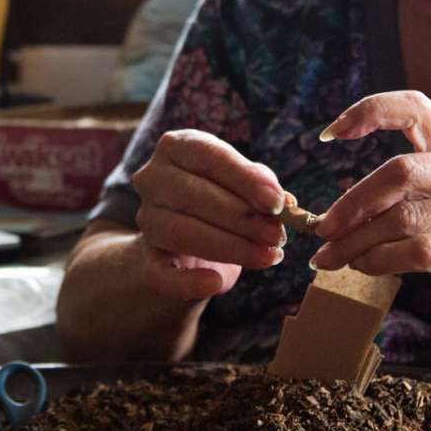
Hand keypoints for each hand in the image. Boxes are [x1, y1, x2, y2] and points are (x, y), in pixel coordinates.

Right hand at [131, 128, 288, 303]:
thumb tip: (284, 203)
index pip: (209, 157)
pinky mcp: (146, 257)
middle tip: (277, 234)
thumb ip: (263, 187)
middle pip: (194, 195)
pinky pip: (161, 272)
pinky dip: (188, 281)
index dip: (244, 179)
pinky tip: (214, 282)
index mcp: (177, 147)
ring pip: (182, 232)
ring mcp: (146, 218)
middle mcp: (152, 177)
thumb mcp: (243, 184)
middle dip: (242, 217)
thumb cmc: (221, 200)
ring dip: (231, 246)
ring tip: (267, 255)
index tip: (277, 202)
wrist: (186, 241)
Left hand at [311, 91, 430, 316]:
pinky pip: (418, 252)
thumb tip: (333, 212)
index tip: (329, 134)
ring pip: (403, 219)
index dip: (369, 111)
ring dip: (358, 241)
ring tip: (333, 255)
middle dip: (352, 202)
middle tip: (324, 227)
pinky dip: (380, 260)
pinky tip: (363, 265)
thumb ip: (399, 189)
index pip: (414, 107)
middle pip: (400, 172)